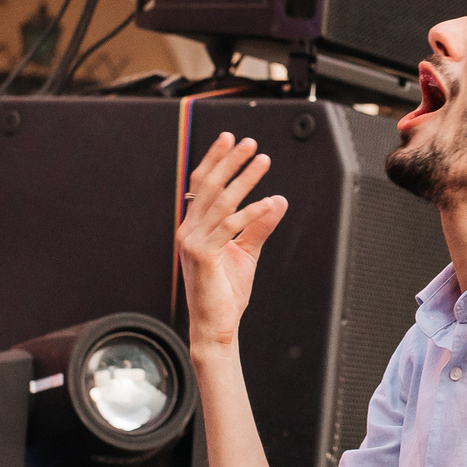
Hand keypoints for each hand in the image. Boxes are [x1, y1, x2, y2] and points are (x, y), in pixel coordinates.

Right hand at [178, 131, 287, 347]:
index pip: (201, 185)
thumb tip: (277, 199)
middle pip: (208, 186)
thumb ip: (258, 225)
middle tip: (250, 142)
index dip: (215, 159)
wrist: (215, 327)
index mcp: (193, 227)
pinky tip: (268, 202)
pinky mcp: (203, 256)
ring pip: (220, 202)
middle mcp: (188, 231)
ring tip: (263, 161)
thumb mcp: (246, 252)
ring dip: (244, 179)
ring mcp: (192, 243)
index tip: (230, 139)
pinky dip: (250, 213)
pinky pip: (229, 228)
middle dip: (230, 161)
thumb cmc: (226, 292)